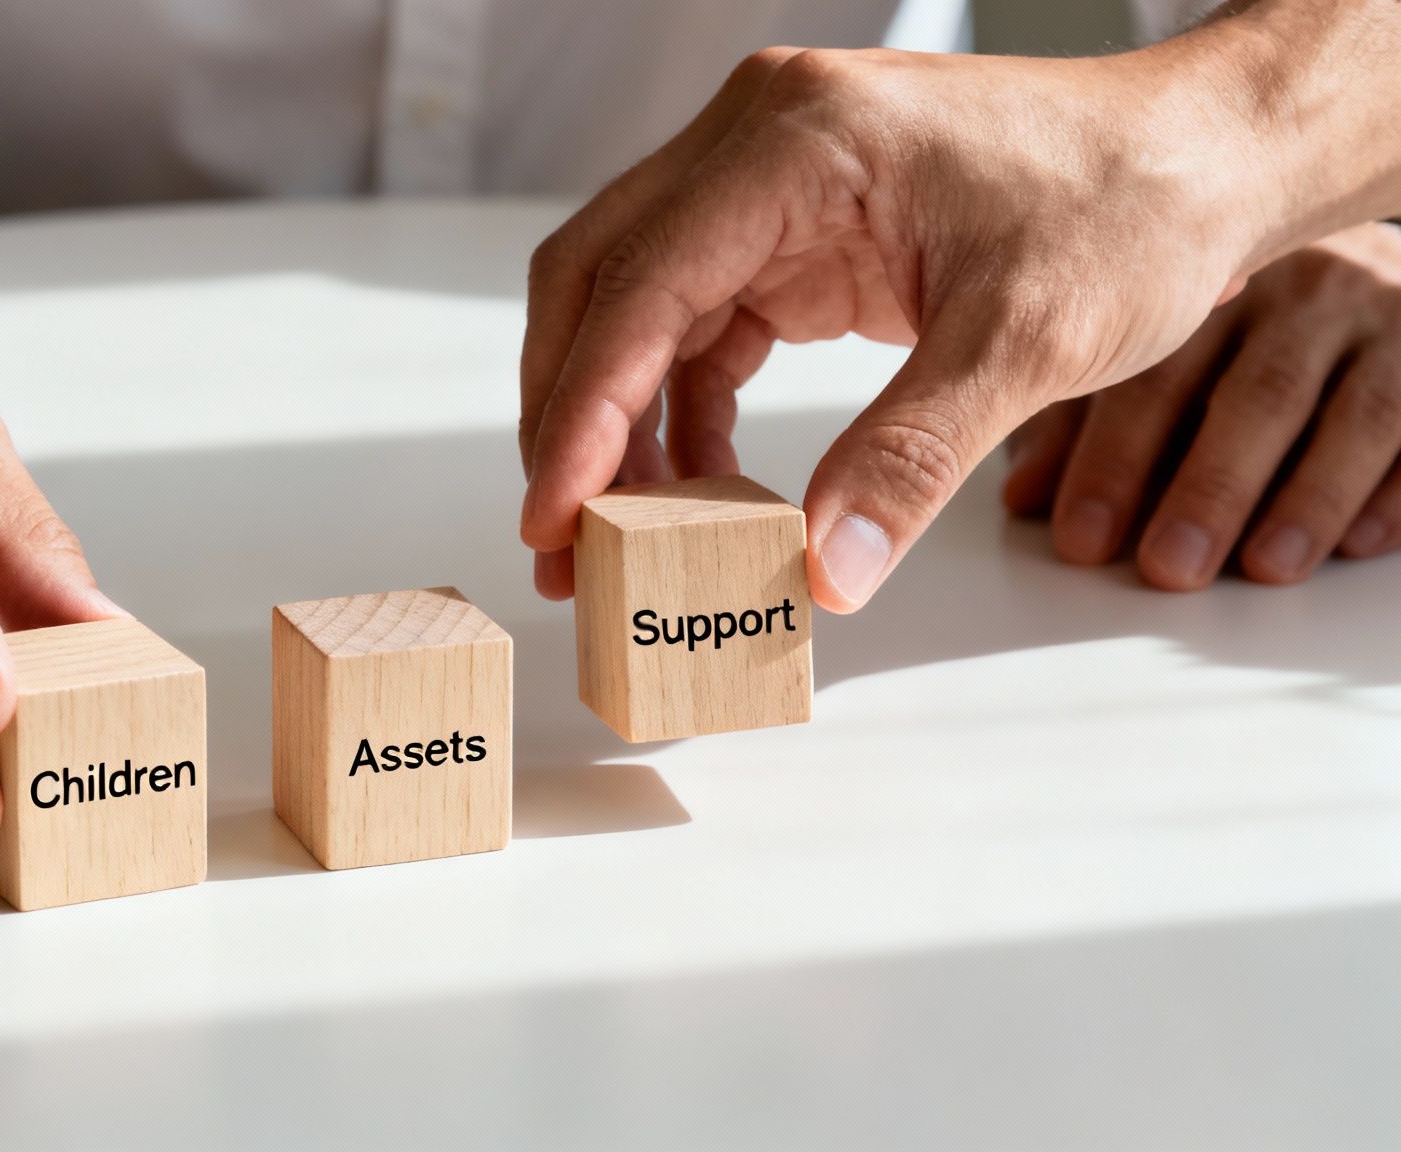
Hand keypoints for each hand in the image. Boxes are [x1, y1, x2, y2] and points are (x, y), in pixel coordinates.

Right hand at [517, 2, 1400, 611]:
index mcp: (793, 142)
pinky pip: (695, 327)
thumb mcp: (1028, 341)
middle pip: (597, 284)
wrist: (1200, 157)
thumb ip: (910, 458)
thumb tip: (823, 575)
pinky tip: (700, 496)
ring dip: (616, 428)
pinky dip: (681, 414)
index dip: (583, 411)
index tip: (553, 517)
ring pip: (631, 309)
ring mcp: (763, 183)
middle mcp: (753, 145)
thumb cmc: (1128, 206)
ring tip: (616, 544)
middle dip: (571, 422)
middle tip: (562, 545)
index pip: (639, 283)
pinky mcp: (786, 228)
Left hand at [1003, 221, 1400, 586]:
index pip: (1156, 374)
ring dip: (1307, 499)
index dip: (1115, 461)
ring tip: (1264, 568)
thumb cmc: (1239, 321)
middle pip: (1257, 395)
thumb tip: (1021, 497)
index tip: (1081, 540)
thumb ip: (1087, 420)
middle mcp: (1306, 293)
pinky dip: (1396, 490)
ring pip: (1353, 414)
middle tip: (1168, 567)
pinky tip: (1361, 545)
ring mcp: (1387, 320)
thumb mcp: (1157, 350)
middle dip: (1209, 489)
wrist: (1372, 257)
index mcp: (1213, 287)